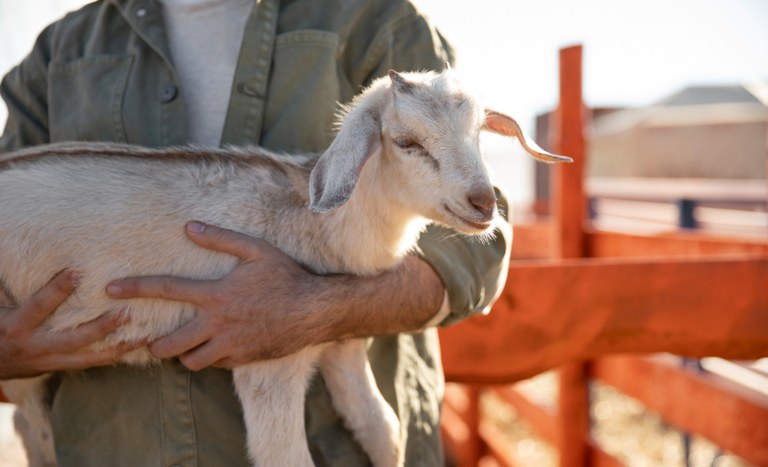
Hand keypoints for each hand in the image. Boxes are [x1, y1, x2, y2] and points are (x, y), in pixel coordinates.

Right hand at [0, 269, 135, 378]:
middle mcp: (34, 346)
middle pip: (73, 338)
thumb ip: (7, 285)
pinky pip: (88, 364)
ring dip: (116, 346)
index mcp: (16, 325)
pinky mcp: (57, 367)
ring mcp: (47, 360)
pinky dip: (111, 356)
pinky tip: (134, 347)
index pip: (39, 306)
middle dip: (101, 327)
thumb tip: (9, 245)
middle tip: (126, 313)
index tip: (77, 272)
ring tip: (144, 335)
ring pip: (87, 357)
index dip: (57, 289)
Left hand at [106, 222, 327, 370]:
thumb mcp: (256, 250)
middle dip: (154, 345)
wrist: (315, 310)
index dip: (134, 288)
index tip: (109, 290)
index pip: (165, 289)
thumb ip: (221, 239)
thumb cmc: (286, 276)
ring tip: (186, 346)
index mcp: (216, 294)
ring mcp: (230, 345)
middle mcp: (218, 323)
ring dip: (184, 354)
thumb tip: (190, 227)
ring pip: (191, 361)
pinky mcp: (243, 359)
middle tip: (153, 340)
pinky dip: (211, 358)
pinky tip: (217, 347)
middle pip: (169, 343)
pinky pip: (216, 365)